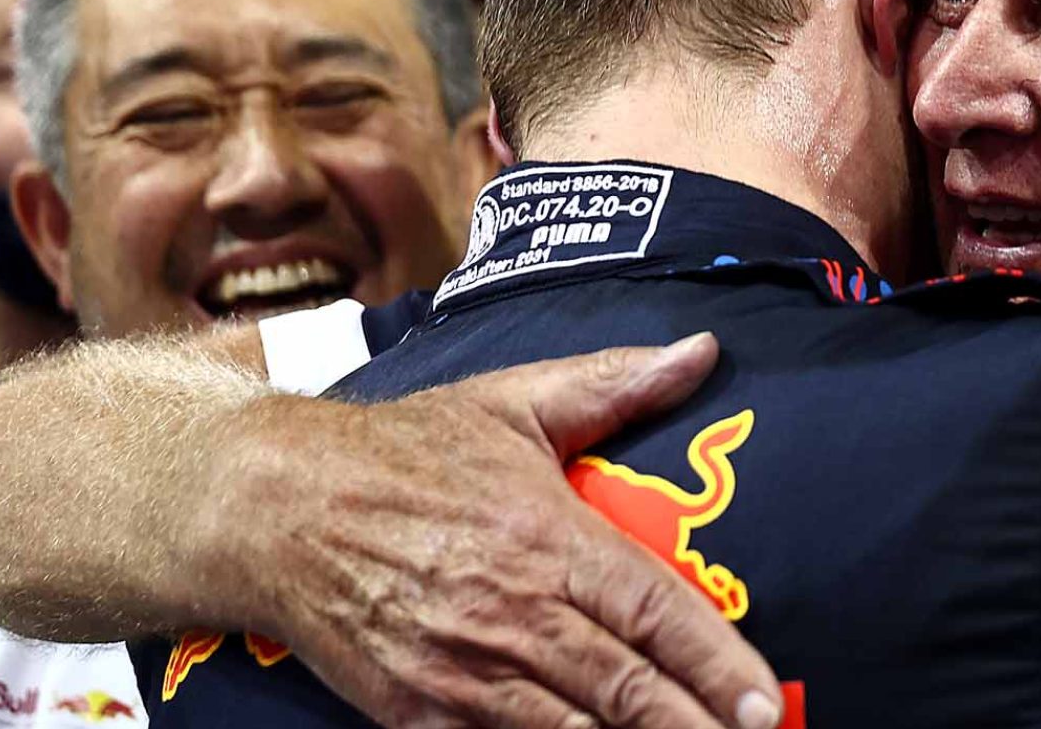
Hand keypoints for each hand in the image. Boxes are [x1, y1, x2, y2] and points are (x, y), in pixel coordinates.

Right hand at [218, 334, 784, 728]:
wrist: (271, 507)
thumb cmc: (406, 452)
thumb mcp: (513, 403)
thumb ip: (614, 384)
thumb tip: (704, 349)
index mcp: (546, 535)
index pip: (654, 612)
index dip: (719, 664)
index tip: (769, 702)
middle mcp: (511, 609)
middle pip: (626, 688)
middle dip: (698, 726)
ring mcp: (462, 670)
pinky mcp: (417, 713)